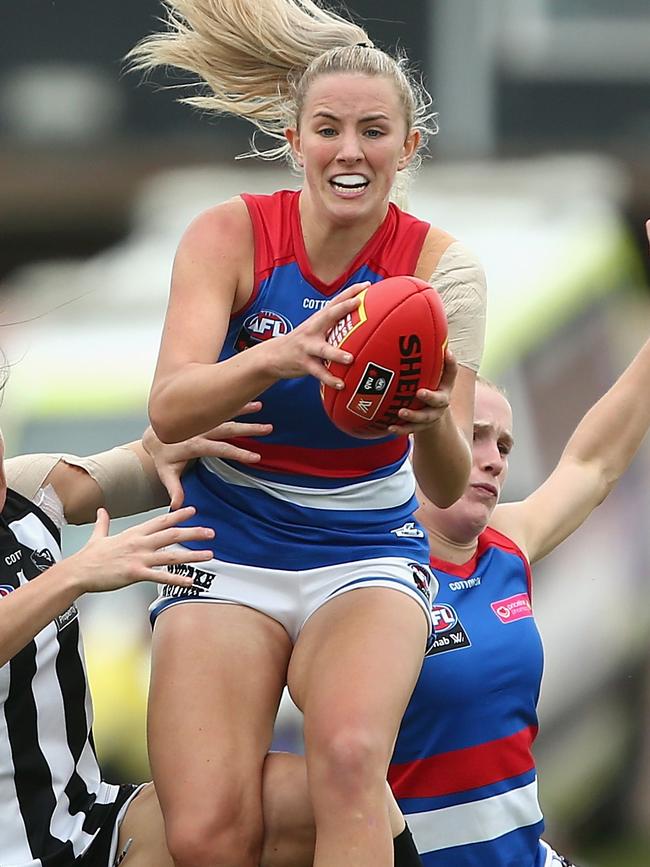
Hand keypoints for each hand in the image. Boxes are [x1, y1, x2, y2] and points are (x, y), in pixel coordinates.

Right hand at [70, 506, 214, 592]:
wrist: (78, 572)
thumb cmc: (89, 557)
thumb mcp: (98, 536)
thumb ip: (103, 523)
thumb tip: (101, 510)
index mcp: (134, 533)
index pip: (161, 521)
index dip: (178, 515)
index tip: (193, 511)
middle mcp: (140, 543)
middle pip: (172, 534)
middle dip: (194, 533)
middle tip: (211, 532)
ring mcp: (139, 558)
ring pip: (171, 555)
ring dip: (193, 555)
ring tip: (209, 555)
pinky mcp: (135, 573)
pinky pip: (160, 576)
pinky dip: (176, 579)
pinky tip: (190, 581)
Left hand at [143, 402, 272, 507]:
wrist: (151, 434)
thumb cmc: (162, 457)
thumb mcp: (166, 474)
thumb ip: (174, 489)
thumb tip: (177, 506)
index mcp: (194, 445)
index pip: (219, 449)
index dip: (238, 453)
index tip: (256, 457)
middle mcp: (199, 430)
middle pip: (227, 428)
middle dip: (248, 429)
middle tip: (268, 429)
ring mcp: (202, 420)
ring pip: (225, 414)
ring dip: (243, 410)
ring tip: (260, 406)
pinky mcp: (203, 415)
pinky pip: (220, 408)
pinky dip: (234, 403)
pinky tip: (251, 400)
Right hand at [263, 281, 368, 387]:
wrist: (272, 356)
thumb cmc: (302, 342)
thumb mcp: (315, 329)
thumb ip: (333, 325)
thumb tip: (361, 324)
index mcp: (318, 320)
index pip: (335, 302)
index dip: (350, 292)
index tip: (367, 285)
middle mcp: (313, 329)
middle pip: (329, 315)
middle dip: (343, 308)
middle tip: (358, 303)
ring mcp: (307, 346)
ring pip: (323, 349)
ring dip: (336, 353)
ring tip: (350, 358)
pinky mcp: (303, 363)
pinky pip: (318, 372)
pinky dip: (330, 378)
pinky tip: (341, 383)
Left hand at [387, 349, 458, 435]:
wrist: (431, 412)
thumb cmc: (429, 385)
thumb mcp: (432, 372)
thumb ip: (429, 356)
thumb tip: (418, 331)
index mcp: (445, 386)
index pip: (451, 373)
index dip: (450, 363)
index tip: (446, 353)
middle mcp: (440, 402)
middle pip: (439, 401)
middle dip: (430, 397)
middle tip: (419, 392)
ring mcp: (430, 416)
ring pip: (424, 418)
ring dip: (412, 416)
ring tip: (400, 412)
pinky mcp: (419, 426)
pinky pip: (410, 429)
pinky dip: (400, 429)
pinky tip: (389, 428)